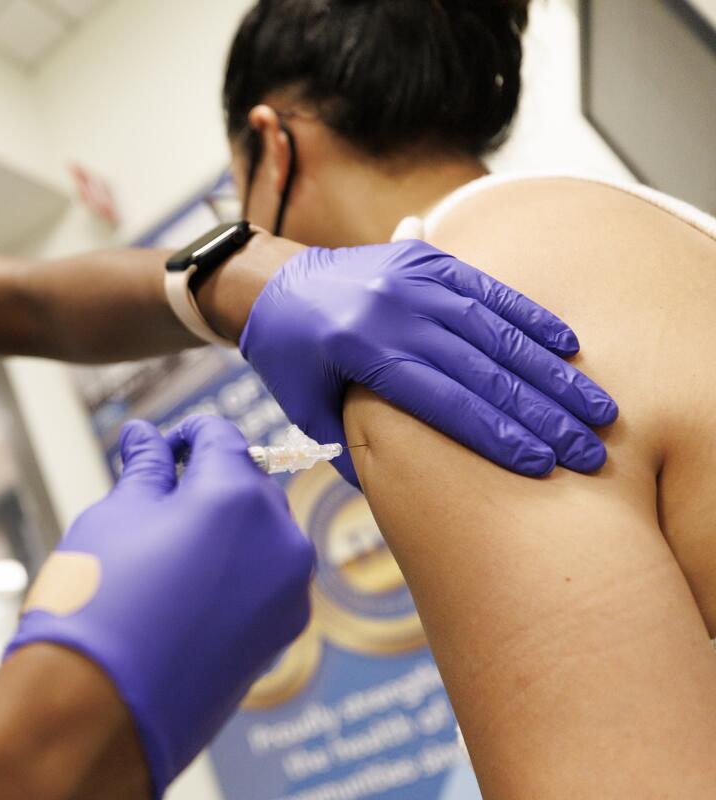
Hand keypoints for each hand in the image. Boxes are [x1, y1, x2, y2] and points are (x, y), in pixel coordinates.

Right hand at [6, 417, 313, 796]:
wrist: (99, 709)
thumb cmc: (98, 602)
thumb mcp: (115, 516)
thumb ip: (145, 469)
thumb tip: (144, 436)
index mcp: (237, 496)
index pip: (221, 437)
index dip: (186, 434)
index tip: (160, 446)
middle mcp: (280, 539)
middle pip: (248, 484)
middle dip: (208, 482)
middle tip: (158, 499)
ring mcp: (288, 592)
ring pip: (263, 534)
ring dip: (226, 528)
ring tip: (169, 548)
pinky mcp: (282, 635)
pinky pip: (266, 581)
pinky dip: (236, 572)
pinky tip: (187, 589)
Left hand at [240, 240, 618, 487]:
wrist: (272, 283)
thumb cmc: (291, 360)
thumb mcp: (308, 411)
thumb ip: (358, 449)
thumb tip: (404, 497)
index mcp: (357, 350)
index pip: (441, 399)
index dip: (494, 434)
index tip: (542, 464)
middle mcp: (388, 309)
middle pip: (479, 367)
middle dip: (539, 412)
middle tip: (588, 448)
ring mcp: (409, 277)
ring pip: (492, 328)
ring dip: (549, 370)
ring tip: (595, 407)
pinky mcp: (424, 259)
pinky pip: (486, 287)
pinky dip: (529, 316)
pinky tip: (570, 347)